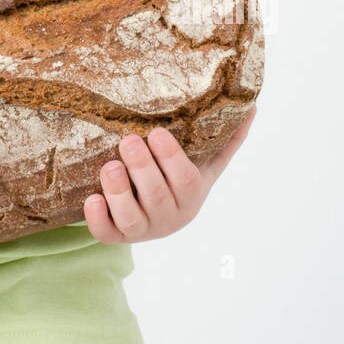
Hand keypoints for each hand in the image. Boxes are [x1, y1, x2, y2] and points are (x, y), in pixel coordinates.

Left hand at [82, 106, 256, 243]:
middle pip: (157, 197)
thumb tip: (251, 106)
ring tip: (109, 166)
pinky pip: (106, 235)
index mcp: (191, 197)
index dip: (171, 159)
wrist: (153, 215)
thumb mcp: (204, 164)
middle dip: (142, 168)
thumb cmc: (178, 181)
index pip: (186, 181)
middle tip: (128, 141)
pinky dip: (98, 220)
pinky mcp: (115, 236)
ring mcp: (141, 230)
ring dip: (119, 192)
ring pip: (131, 218)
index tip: (157, 132)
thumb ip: (226, 140)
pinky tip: (92, 198)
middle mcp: (168, 218)